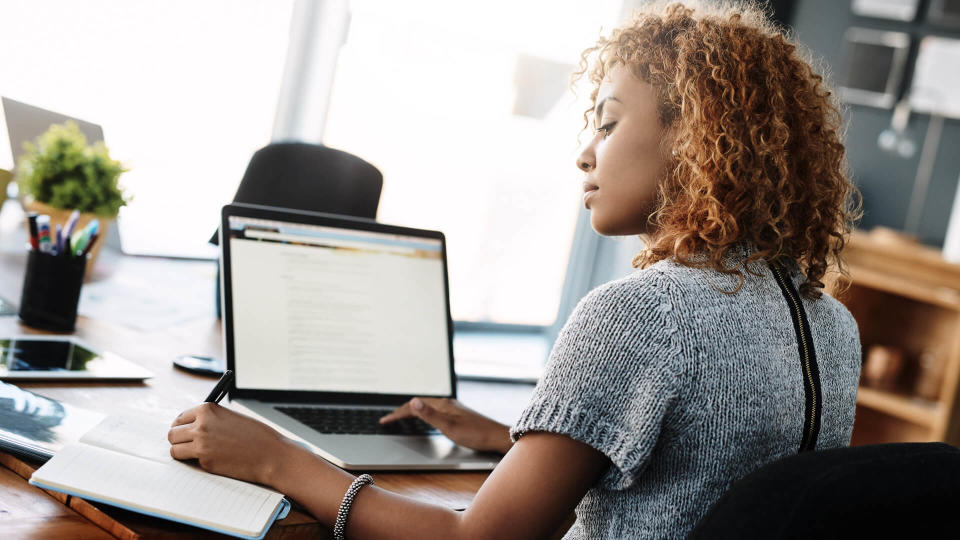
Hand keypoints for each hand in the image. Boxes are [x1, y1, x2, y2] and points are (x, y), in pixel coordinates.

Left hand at [168, 403, 296, 485]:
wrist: (271, 454)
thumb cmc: (256, 436)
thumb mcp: (231, 418)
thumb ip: (211, 419)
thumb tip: (191, 427)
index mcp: (207, 410)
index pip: (180, 418)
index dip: (182, 426)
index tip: (185, 431)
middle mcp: (201, 425)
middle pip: (172, 434)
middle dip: (178, 440)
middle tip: (188, 444)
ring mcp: (201, 444)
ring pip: (175, 449)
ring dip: (182, 452)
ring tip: (196, 454)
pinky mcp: (205, 462)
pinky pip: (190, 462)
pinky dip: (196, 462)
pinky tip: (212, 460)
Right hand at [379, 398, 512, 453]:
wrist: (496, 437)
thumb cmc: (475, 434)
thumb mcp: (449, 427)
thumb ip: (430, 415)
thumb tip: (413, 401)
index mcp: (443, 404)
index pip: (414, 406)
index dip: (397, 414)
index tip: (385, 421)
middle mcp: (447, 403)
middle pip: (419, 405)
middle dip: (401, 412)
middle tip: (388, 420)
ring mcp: (453, 409)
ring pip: (426, 408)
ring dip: (411, 412)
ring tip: (401, 418)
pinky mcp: (457, 415)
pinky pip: (433, 412)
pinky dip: (422, 415)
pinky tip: (425, 420)